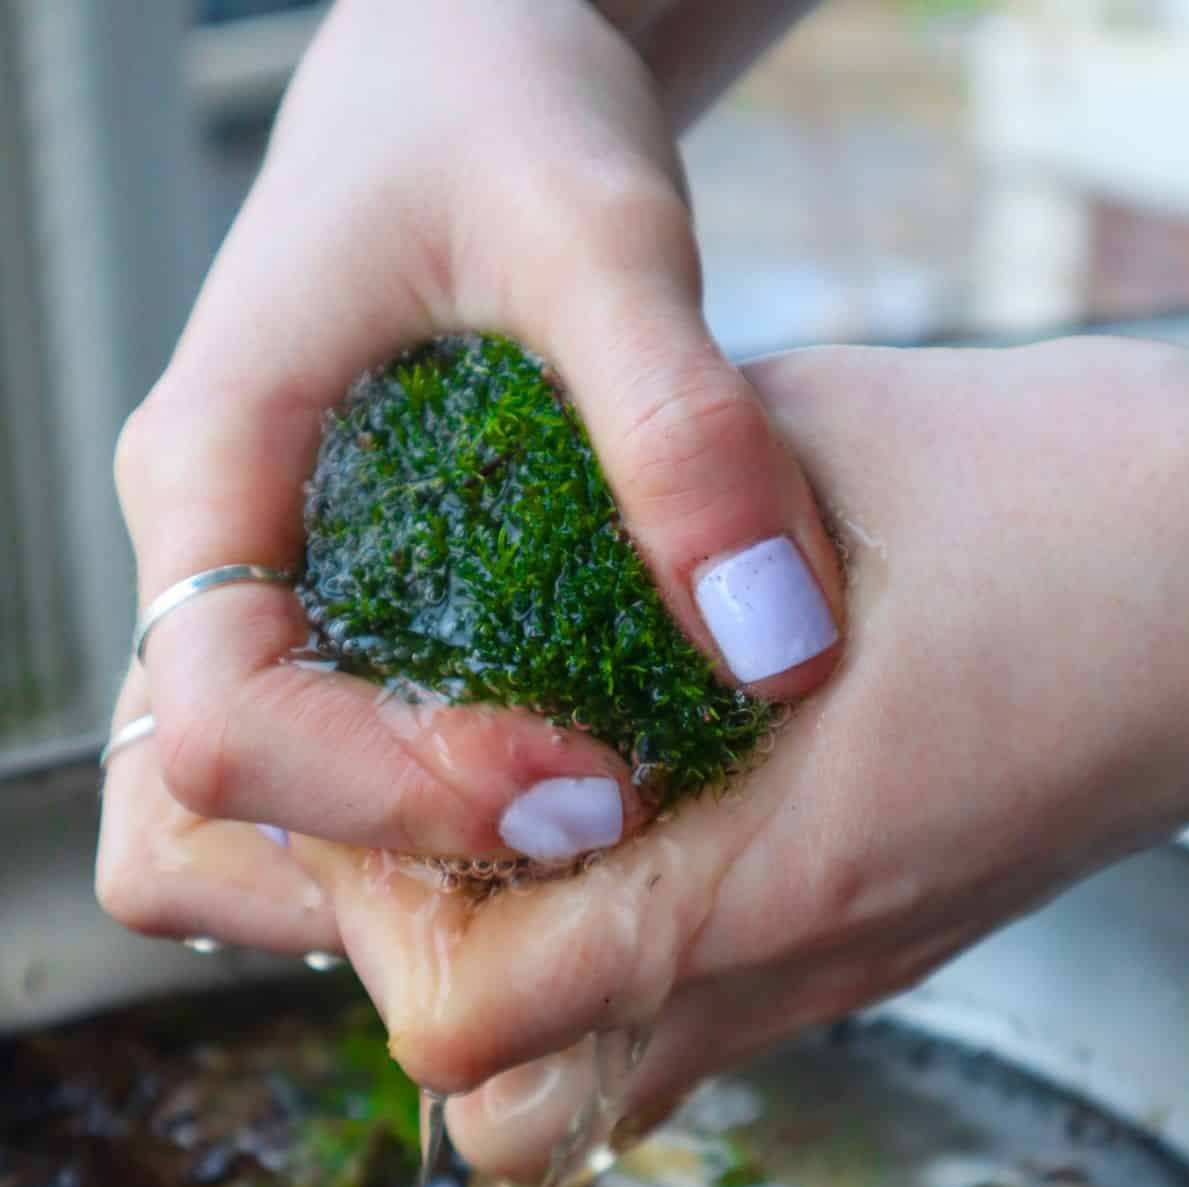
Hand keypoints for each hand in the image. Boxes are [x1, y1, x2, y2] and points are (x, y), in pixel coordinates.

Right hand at [98, 0, 839, 948]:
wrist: (467, 57)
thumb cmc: (503, 103)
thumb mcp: (599, 227)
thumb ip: (681, 425)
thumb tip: (772, 646)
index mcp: (212, 469)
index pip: (223, 720)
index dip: (388, 796)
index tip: (582, 788)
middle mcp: (203, 558)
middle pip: (193, 816)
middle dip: (371, 876)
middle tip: (575, 836)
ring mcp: (257, 597)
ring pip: (236, 826)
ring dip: (380, 879)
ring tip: (560, 835)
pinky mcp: (323, 611)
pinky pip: (319, 781)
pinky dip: (412, 833)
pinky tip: (554, 790)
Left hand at [286, 335, 1188, 1172]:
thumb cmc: (1088, 506)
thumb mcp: (837, 446)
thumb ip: (657, 490)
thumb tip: (520, 485)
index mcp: (776, 866)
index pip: (478, 1024)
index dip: (385, 929)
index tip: (383, 800)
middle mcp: (796, 966)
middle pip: (516, 1114)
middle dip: (436, 990)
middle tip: (432, 837)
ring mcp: (835, 978)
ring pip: (604, 1094)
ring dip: (528, 994)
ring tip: (526, 839)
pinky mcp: (867, 951)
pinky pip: (689, 1021)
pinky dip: (618, 965)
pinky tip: (637, 826)